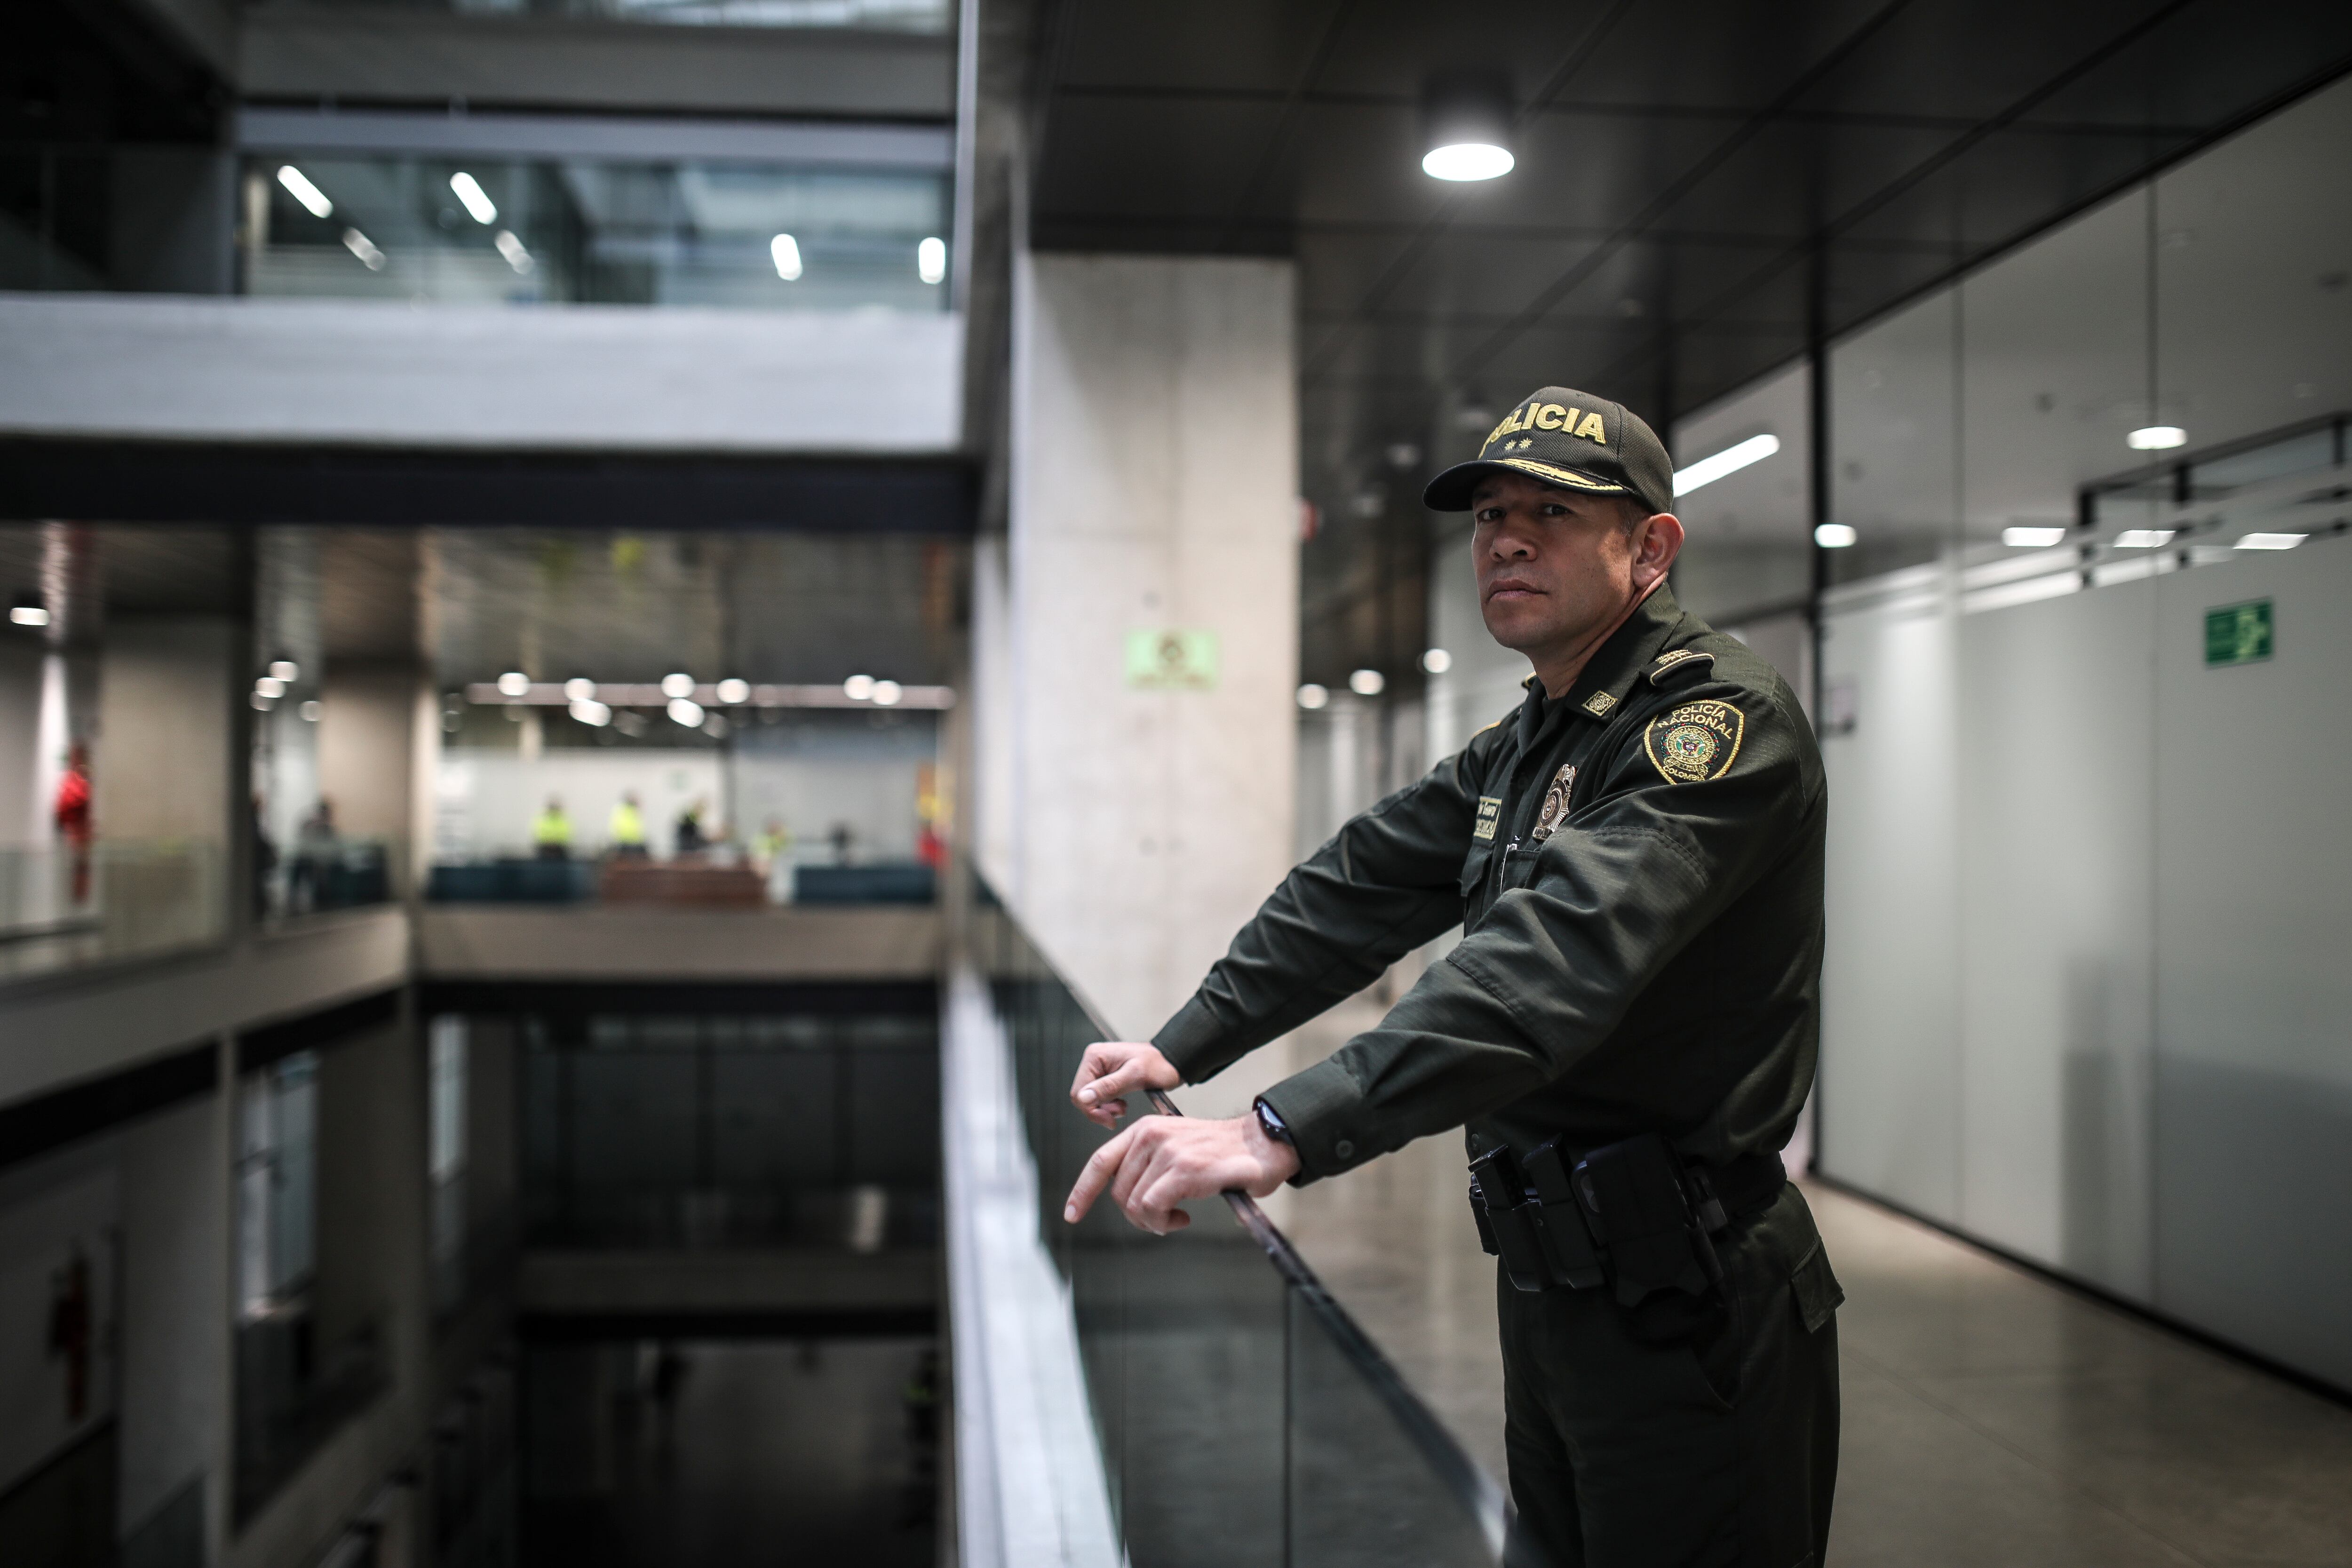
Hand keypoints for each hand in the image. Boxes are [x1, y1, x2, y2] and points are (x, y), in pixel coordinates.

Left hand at [1063, 1110, 1300, 1234]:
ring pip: (1136, 1203)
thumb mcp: (1175, 1149)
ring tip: (1176, 1218)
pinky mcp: (1182, 1170)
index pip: (1101, 1162)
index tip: (1071, 1214)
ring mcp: (1166, 1151)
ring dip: (1153, 1221)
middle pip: (1119, 1191)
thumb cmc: (1220, 1155)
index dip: (1082, 1190)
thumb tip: (1130, 1200)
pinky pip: (1154, 1209)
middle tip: (1162, 1220)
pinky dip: (1164, 1222)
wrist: (1260, 1146)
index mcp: (1143, 1130)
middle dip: (1135, 1215)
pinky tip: (1183, 1219)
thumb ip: (1148, 1165)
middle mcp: (1150, 1136)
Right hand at [1069, 1041, 1180, 1129]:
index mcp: (1095, 1056)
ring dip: (1105, 1109)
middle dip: (1100, 1109)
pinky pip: (1099, 1098)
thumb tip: (1085, 1097)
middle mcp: (1094, 1062)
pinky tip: (1122, 1104)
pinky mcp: (1106, 1078)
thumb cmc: (1159, 1064)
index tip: (1109, 1119)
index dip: (1091, 1110)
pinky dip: (1109, 1106)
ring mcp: (1099, 1070)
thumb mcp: (1135, 1076)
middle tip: (1119, 1113)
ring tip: (1123, 1108)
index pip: (1079, 1091)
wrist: (1171, 1062)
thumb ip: (1109, 1087)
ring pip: (1090, 1099)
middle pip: (1083, 1096)